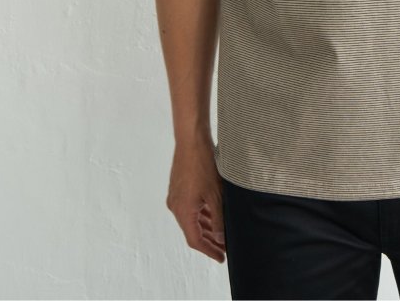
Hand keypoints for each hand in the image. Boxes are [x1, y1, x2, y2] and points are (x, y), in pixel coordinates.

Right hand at [166, 136, 225, 263]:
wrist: (191, 141)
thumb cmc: (203, 165)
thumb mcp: (215, 195)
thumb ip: (218, 219)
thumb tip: (220, 239)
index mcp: (183, 212)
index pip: (195, 240)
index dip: (209, 250)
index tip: (221, 257)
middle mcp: (176, 207)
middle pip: (192, 231)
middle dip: (209, 241)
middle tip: (224, 248)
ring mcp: (176, 197)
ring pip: (192, 219)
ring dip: (206, 227)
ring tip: (222, 234)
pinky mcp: (179, 189)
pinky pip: (190, 208)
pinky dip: (201, 215)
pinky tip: (213, 216)